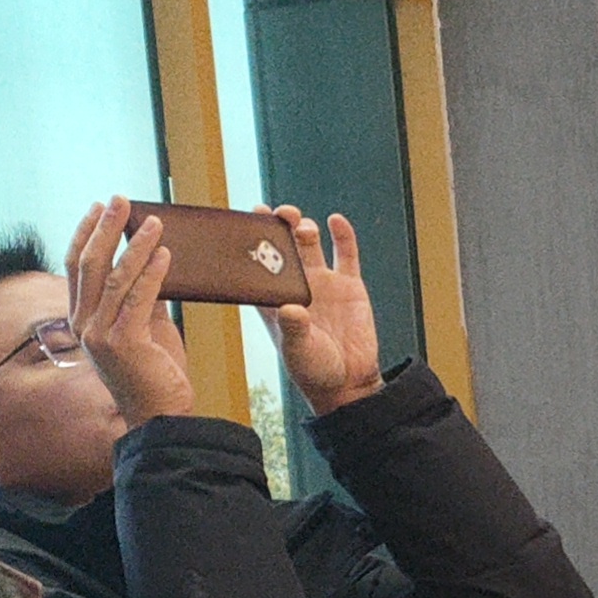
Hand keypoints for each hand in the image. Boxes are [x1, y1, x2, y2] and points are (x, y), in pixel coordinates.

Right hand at [69, 201, 194, 423]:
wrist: (161, 415)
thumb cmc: (154, 372)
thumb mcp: (143, 327)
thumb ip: (139, 297)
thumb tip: (151, 262)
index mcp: (81, 319)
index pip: (76, 266)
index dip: (86, 233)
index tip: (100, 208)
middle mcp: (84, 325)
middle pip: (88, 264)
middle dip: (105, 228)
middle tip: (121, 200)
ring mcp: (100, 335)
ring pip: (114, 278)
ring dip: (135, 246)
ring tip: (154, 223)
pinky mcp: (123, 343)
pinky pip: (138, 299)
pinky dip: (152, 273)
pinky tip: (165, 254)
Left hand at [270, 210, 385, 413]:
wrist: (349, 383)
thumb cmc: (314, 371)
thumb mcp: (298, 352)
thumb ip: (294, 329)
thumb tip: (292, 309)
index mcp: (274, 300)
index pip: (257, 264)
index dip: (250, 242)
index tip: (247, 221)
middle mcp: (296, 286)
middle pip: (283, 246)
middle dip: (279, 227)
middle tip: (278, 215)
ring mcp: (323, 283)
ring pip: (310, 244)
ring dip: (304, 228)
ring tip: (302, 224)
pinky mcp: (349, 286)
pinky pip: (346, 254)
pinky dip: (343, 236)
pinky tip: (336, 220)